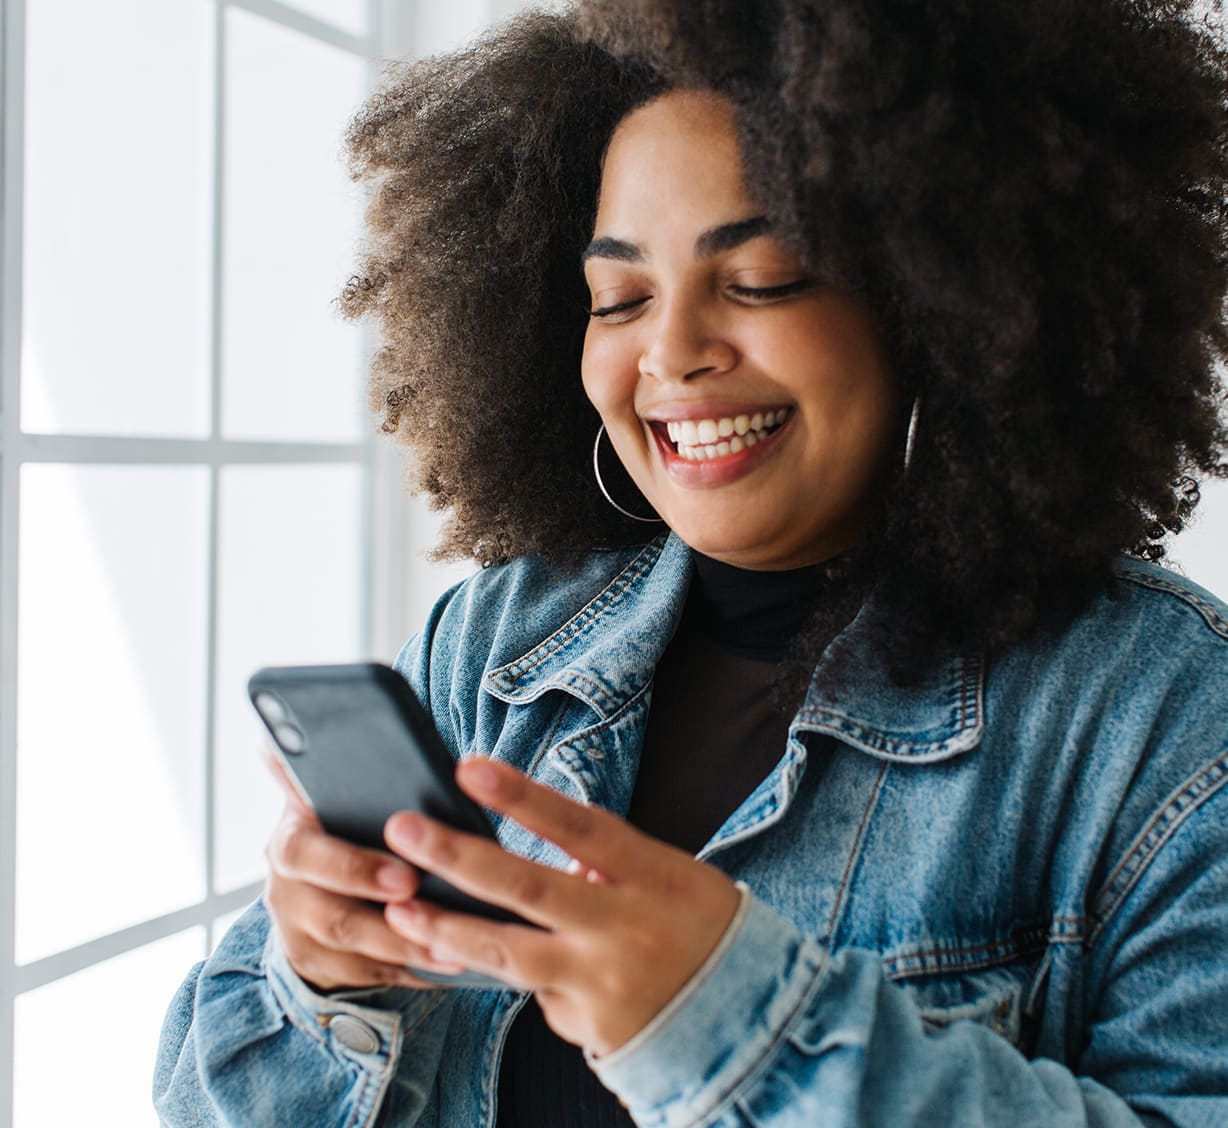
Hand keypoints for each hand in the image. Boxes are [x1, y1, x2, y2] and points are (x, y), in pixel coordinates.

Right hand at [262, 746, 465, 990]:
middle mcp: (287, 890)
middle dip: (396, 921)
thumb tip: (332, 707)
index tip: (408, 873)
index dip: (355, 868)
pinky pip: (373, 976)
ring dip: (412, 949)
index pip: (307, 853)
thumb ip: (331, 762)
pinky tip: (454, 964)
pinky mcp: (322, 968)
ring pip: (358, 952)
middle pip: (334, 913)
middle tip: (442, 913)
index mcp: (292, 838)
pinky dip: (414, 971)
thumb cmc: (345, 820)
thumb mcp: (334, 789)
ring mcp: (302, 934)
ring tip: (461, 948)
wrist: (311, 879)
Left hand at [383, 758, 742, 1056]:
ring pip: (508, 953)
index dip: (522, 796)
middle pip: (528, 888)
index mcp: (653, 876)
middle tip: (402, 827)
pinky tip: (521, 966)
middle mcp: (625, 928)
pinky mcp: (590, 1028)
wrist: (752, 1020)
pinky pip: (538, 995)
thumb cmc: (707, 929)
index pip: (578, 826)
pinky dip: (524, 974)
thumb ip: (612, 862)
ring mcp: (604, 983)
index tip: (468, 767)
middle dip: (458, 856)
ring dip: (446, 929)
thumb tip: (555, 856)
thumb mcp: (674, 877)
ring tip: (399, 908)